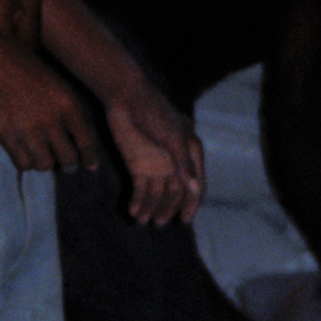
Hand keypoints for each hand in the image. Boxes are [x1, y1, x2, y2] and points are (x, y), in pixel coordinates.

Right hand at [0, 30, 102, 175]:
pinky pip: (23, 163)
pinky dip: (25, 162)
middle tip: (66, 165)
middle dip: (69, 165)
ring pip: (45, 165)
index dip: (89, 158)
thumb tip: (74, 135)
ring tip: (42, 156)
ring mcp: (29, 130)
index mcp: (69, 103)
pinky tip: (25, 153)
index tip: (90, 167)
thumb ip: (66, 108)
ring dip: (45, 162)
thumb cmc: (23, 63)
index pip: (86, 142)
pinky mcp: (7, 136)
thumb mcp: (55, 81)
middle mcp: (52, 120)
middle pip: (68, 159)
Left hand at [107, 79, 204, 227]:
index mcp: (191, 154)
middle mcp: (175, 163)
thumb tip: (194, 190)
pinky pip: (140, 189)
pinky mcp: (137, 166)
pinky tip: (133, 211)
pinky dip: (137, 201)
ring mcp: (156, 165)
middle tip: (158, 223)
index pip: (195, 185)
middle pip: (174, 193)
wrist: (126, 98)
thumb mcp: (173, 138)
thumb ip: (183, 164)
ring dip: (151, 208)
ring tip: (142, 220)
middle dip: (167, 209)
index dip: (191, 204)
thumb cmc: (155, 113)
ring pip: (156, 194)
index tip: (184, 220)